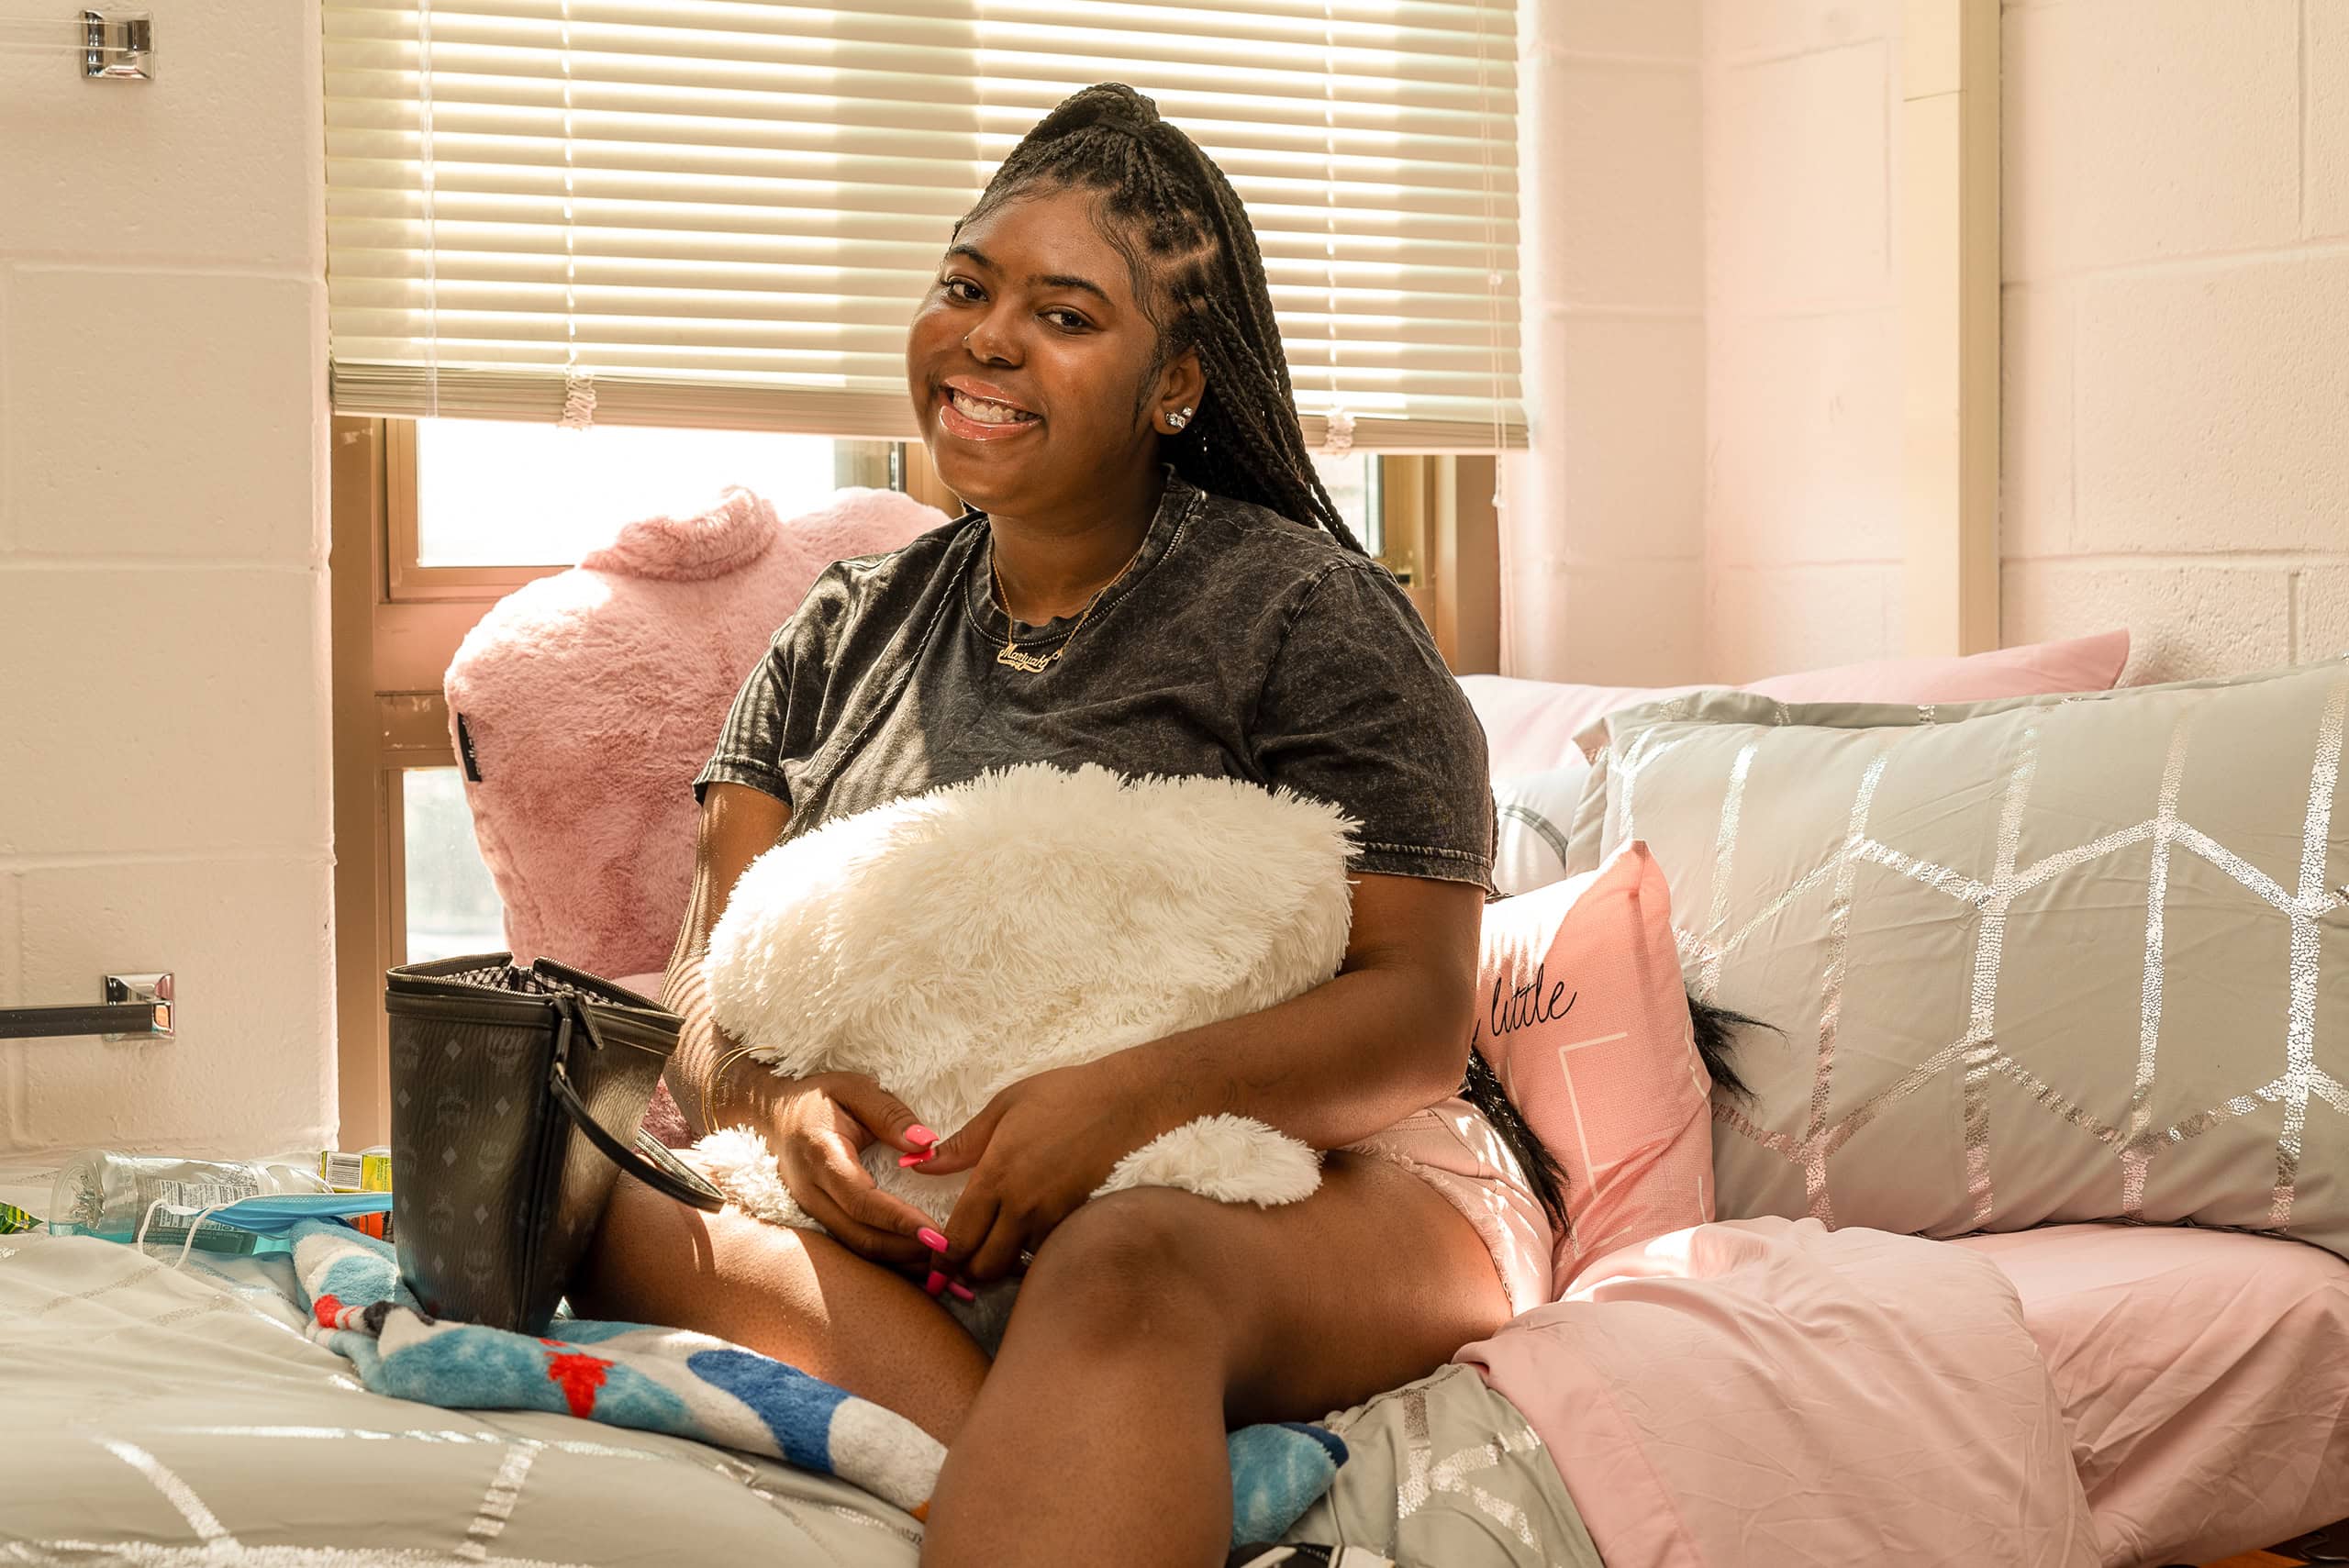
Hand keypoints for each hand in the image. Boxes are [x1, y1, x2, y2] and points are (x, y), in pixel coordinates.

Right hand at [771, 1071, 940, 1271]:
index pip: (862, 1200)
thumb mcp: (854, 1088)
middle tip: (949, 1253)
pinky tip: (914, 1259)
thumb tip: (926, 1144)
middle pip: (859, 1236)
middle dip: (906, 1250)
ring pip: (856, 1248)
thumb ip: (890, 1114)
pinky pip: (852, 1245)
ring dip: (898, 1261)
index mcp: (822, 1157)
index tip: (935, 1232)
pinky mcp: (818, 1219)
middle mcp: (812, 1193)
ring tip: (940, 1262)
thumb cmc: (816, 1098)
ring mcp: (811, 1211)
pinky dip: (886, 1257)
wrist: (771, 1115)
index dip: (899, 1221)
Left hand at [912, 1060, 1159, 1283]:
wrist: (1131, 1102)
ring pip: (1018, 1264)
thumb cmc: (1066, 1095)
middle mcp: (1024, 1206)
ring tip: (1002, 1243)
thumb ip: (961, 1144)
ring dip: (1006, 1261)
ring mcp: (1055, 1218)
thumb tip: (917, 1162)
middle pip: (985, 1267)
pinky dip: (1038, 1251)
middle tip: (967, 1255)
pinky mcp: (1080, 1222)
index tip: (936, 1256)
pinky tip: (1035, 1231)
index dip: (941, 1256)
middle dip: (970, 1269)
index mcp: (997, 1175)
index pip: (958, 1238)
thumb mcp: (1004, 1107)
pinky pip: (1050, 1252)